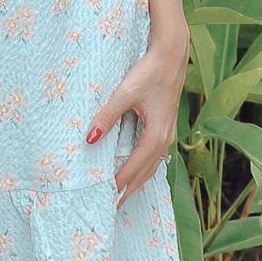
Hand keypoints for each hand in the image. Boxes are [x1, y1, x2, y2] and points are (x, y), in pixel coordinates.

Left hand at [86, 28, 187, 206]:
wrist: (171, 55)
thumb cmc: (149, 72)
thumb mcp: (125, 93)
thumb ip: (107, 116)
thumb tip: (90, 139)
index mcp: (156, 135)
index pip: (135, 167)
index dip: (120, 183)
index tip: (106, 196)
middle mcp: (165, 138)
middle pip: (146, 172)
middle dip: (129, 189)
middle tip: (113, 206)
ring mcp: (167, 132)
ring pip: (152, 165)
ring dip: (138, 180)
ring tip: (123, 195)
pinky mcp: (165, 125)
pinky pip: (155, 155)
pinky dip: (145, 167)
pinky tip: (137, 170)